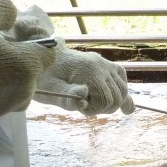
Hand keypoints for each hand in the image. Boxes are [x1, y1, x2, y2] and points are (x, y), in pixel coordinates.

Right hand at [0, 0, 57, 122]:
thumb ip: (2, 9)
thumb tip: (14, 14)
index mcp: (26, 67)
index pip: (49, 51)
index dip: (35, 38)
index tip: (16, 31)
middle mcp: (24, 91)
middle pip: (33, 69)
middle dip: (19, 55)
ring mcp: (8, 106)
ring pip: (19, 85)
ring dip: (7, 73)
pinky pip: (2, 97)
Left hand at [12, 10, 132, 115]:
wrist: (43, 56)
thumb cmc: (44, 77)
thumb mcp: (51, 90)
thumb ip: (67, 96)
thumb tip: (84, 98)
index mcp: (89, 71)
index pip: (106, 100)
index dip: (94, 110)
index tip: (80, 107)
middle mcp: (102, 65)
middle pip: (117, 97)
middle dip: (103, 108)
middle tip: (86, 106)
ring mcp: (106, 64)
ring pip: (123, 91)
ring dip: (112, 102)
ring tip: (95, 103)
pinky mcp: (107, 65)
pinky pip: (123, 79)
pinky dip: (121, 91)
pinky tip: (113, 98)